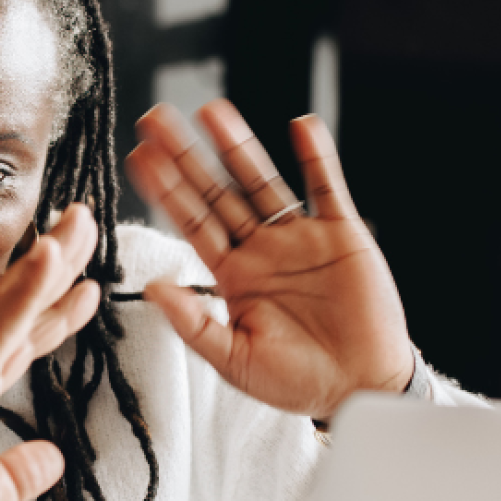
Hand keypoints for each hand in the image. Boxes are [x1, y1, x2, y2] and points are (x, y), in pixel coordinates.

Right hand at [0, 204, 99, 500]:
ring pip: (11, 306)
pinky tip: (50, 258)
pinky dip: (25, 292)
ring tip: (79, 220)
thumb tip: (52, 458)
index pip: (17, 342)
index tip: (82, 284)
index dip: (51, 311)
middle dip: (56, 266)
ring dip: (48, 262)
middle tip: (83, 222)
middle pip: (18, 310)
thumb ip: (11, 476)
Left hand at [125, 101, 412, 420]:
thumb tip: (152, 289)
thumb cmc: (297, 382)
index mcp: (232, 275)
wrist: (360, 389)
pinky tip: (301, 126)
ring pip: (262, 181)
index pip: (191, 222)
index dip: (165, 190)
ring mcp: (299, 237)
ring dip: (238, 146)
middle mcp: (260, 248)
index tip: (139, 158)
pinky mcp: (342, 234)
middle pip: (216, 191)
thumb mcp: (236, 360)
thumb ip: (194, 324)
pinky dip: (316, 157)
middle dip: (186, 155)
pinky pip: (327, 188)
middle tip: (155, 119)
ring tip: (212, 111)